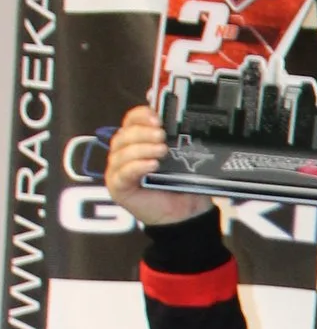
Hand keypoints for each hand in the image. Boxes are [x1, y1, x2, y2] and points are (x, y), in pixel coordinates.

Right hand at [105, 101, 211, 226]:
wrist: (186, 212)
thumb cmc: (182, 182)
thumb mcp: (181, 156)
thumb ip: (175, 137)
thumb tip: (179, 117)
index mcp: (136, 142)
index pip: (130, 121)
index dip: (140, 116)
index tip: (156, 117)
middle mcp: (123, 154)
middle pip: (123, 135)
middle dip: (142, 133)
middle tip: (161, 135)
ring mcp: (118, 171)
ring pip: (121, 153)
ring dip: (141, 149)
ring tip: (161, 151)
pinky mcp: (118, 188)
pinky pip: (122, 174)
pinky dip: (136, 167)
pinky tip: (152, 165)